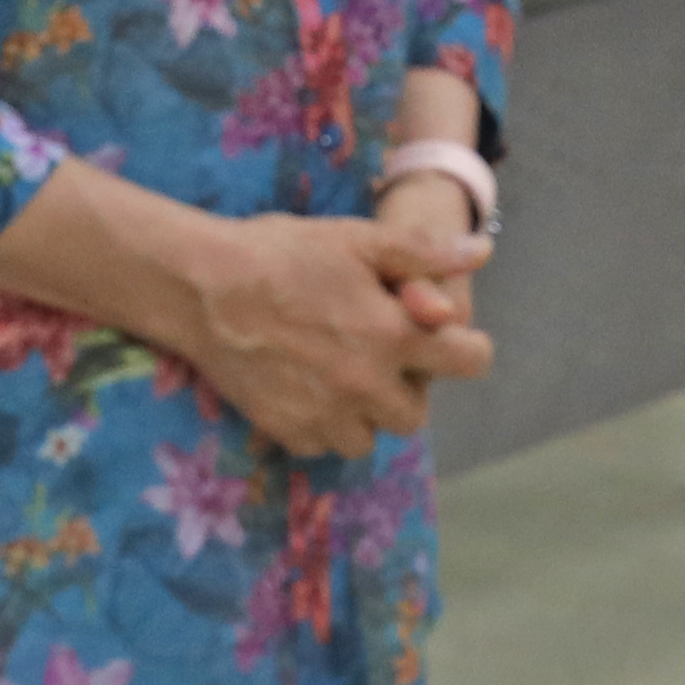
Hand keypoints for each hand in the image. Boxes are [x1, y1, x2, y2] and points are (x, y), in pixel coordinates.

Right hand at [169, 210, 492, 453]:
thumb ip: (422, 253)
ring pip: (369, 437)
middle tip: (377, 356)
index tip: (448, 340)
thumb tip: (482, 253)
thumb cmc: (280, 253)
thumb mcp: (356, 239)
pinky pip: (323, 444)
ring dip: (364, 413)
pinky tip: (304, 387)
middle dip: (406, 389)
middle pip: (415, 414)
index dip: (466, 349)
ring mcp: (325, 414)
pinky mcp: (287, 431)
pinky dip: (322, 424)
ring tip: (338, 375)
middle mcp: (366, 384)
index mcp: (393, 335)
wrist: (201, 287)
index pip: (469, 363)